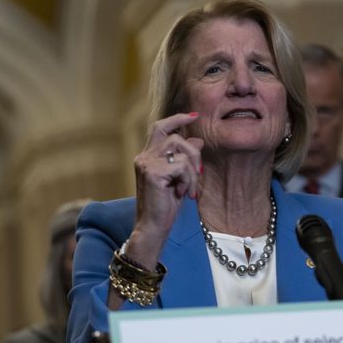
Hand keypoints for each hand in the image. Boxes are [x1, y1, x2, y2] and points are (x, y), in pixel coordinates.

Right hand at [128, 112, 203, 268]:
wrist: (153, 226)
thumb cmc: (165, 205)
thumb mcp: (179, 178)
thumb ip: (185, 159)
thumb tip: (198, 140)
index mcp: (148, 156)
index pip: (160, 127)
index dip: (177, 119)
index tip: (194, 116)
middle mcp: (144, 157)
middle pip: (176, 138)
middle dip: (194, 154)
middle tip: (199, 173)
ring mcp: (146, 164)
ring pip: (181, 152)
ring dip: (192, 171)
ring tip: (189, 188)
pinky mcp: (153, 173)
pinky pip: (182, 167)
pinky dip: (188, 180)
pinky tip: (182, 193)